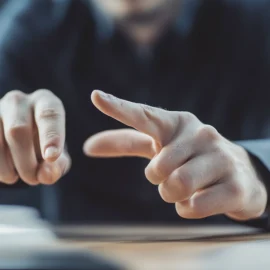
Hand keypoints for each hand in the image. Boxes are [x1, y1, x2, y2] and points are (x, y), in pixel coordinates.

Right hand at [0, 89, 70, 184]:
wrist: (20, 140)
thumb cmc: (43, 145)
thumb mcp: (56, 155)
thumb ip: (57, 166)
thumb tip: (47, 175)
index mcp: (45, 101)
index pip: (49, 114)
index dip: (51, 136)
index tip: (51, 157)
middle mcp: (19, 100)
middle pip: (18, 129)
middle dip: (26, 161)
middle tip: (33, 179)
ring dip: (7, 166)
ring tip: (15, 177)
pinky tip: (4, 171)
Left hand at [84, 90, 266, 220]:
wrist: (240, 174)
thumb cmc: (190, 157)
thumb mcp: (159, 146)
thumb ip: (124, 143)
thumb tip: (87, 147)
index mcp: (177, 123)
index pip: (144, 115)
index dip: (118, 107)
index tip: (95, 96)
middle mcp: (201, 134)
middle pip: (157, 168)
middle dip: (159, 179)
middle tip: (173, 175)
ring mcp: (220, 157)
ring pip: (175, 186)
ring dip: (173, 194)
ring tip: (189, 187)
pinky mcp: (235, 186)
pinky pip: (193, 207)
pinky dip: (188, 209)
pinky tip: (202, 199)